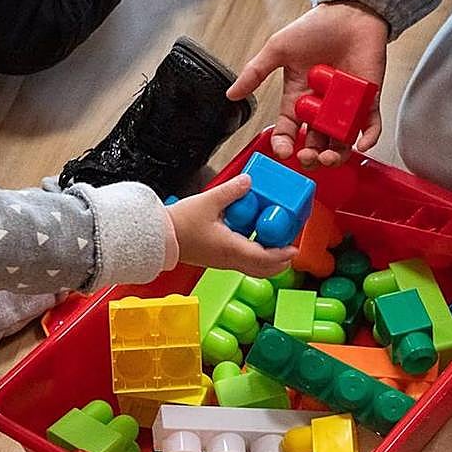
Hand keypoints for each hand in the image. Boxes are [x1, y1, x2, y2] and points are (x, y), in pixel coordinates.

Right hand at [167, 176, 295, 277]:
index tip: (294, 249)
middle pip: (262, 269)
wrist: (157, 237)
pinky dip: (254, 256)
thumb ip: (231, 191)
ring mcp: (222, 261)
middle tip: (290, 249)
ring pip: (252, 268)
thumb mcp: (208, 201)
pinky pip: (242, 262)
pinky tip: (254, 239)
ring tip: (277, 245)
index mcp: (230, 248)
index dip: (282, 255)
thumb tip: (249, 181)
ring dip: (267, 260)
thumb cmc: (178, 224)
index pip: (263, 258)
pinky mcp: (216, 258)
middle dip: (279, 262)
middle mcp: (228, 259)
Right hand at [228, 2, 387, 166]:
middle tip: (308, 157)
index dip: (284, 143)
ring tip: (329, 156)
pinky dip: (369, 137)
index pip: (289, 130)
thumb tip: (232, 93)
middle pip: (315, 143)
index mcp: (298, 98)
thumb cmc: (315, 28)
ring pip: (341, 141)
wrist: (349, 12)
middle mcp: (321, 107)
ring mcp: (345, 106)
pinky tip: (361, 144)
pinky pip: (371, 126)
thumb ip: (255, 72)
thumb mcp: (278, 49)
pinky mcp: (368, 100)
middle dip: (311, 156)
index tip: (283, 150)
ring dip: (336, 155)